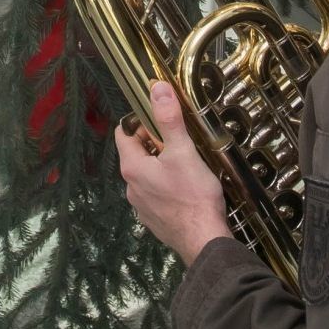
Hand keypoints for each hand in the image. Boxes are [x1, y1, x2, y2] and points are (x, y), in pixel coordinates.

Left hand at [118, 82, 233, 266]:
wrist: (204, 240)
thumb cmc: (193, 195)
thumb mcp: (183, 151)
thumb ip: (169, 119)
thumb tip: (157, 88)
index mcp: (133, 167)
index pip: (124, 133)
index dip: (140, 121)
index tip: (162, 120)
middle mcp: (130, 187)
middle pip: (136, 154)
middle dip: (155, 143)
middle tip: (180, 140)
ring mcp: (141, 206)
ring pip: (146, 175)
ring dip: (161, 166)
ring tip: (186, 164)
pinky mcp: (154, 220)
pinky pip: (155, 195)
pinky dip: (166, 187)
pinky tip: (186, 189)